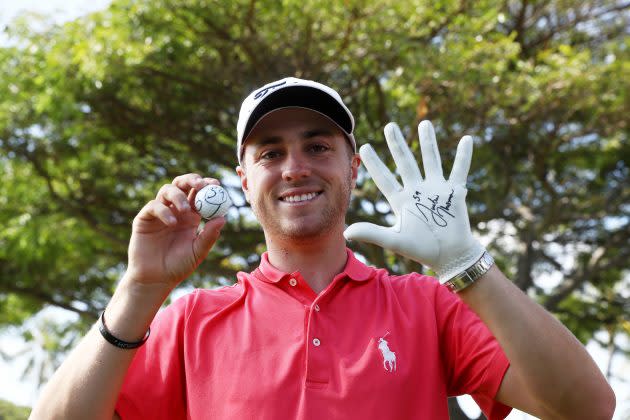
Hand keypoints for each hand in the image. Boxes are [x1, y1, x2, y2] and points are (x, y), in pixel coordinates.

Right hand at [125, 174, 225, 289]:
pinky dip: (164, 211)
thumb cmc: (179, 266)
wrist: (156, 279)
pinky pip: (154, 206)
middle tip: (200, 185)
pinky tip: (172, 223)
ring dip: (178, 195)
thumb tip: (223, 218)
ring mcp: (159, 212)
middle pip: (182, 184)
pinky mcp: (144, 218)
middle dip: (192, 180)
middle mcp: (176, 210)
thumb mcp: (198, 252)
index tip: (216, 185)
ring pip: (167, 190)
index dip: (207, 185)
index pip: (200, 193)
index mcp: (192, 216)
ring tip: (185, 210)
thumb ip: (209, 236)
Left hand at [344, 121, 484, 281]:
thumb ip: (372, 233)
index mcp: (401, 200)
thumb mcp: (395, 240)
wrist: (449, 256)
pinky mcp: (454, 192)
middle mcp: (417, 190)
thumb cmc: (421, 249)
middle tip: (390, 126)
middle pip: (405, 163)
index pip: (384, 178)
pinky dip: (463, 156)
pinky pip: (459, 170)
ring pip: (430, 160)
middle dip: (397, 145)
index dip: (374, 164)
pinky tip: (466, 140)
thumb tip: (346, 232)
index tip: (363, 147)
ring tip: (425, 123)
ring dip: (428, 143)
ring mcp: (436, 189)